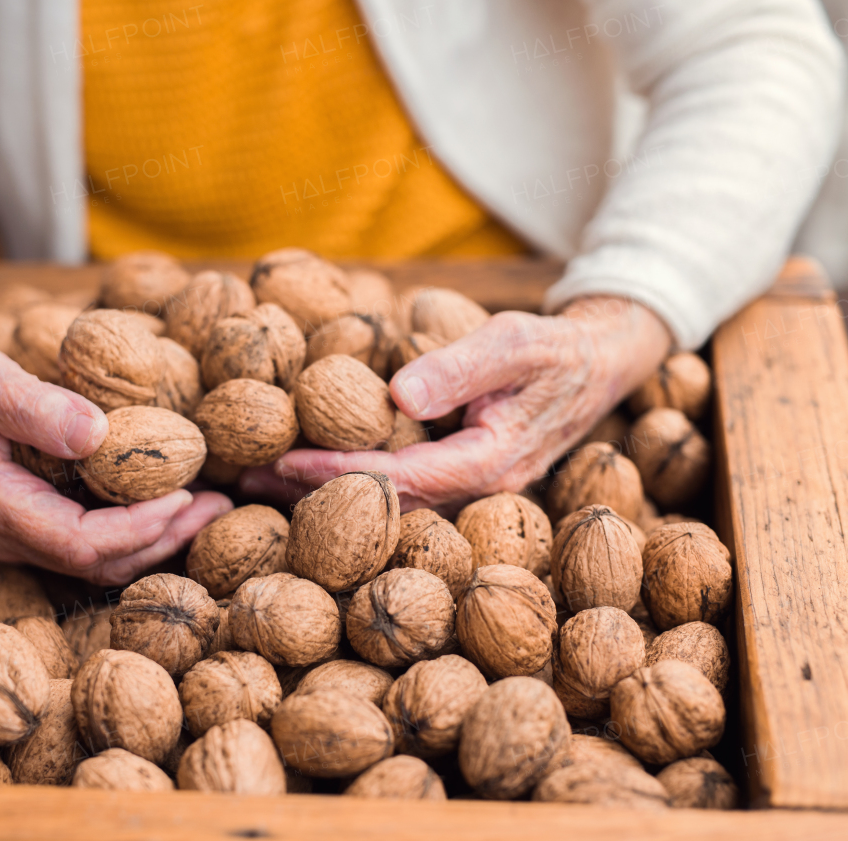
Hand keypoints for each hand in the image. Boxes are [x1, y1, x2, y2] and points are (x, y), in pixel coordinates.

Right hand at [0, 328, 231, 583]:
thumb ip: (34, 407)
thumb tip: (97, 434)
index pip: (81, 543)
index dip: (140, 528)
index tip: (186, 495)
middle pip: (96, 563)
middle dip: (163, 540)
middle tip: (220, 507)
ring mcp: (9, 532)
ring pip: (94, 559)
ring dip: (154, 538)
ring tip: (208, 506)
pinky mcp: (21, 518)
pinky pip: (85, 539)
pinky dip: (131, 526)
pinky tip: (167, 498)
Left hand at [241, 296, 670, 513]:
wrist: (599, 365)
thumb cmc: (557, 349)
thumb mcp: (517, 342)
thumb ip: (461, 366)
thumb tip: (398, 395)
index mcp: (491, 464)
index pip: (401, 480)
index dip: (339, 473)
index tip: (283, 461)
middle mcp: (477, 489)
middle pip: (386, 505)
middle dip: (316, 494)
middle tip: (247, 479)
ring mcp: (469, 488)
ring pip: (390, 503)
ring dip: (327, 492)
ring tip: (260, 478)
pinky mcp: (461, 476)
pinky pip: (401, 488)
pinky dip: (353, 479)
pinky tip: (310, 469)